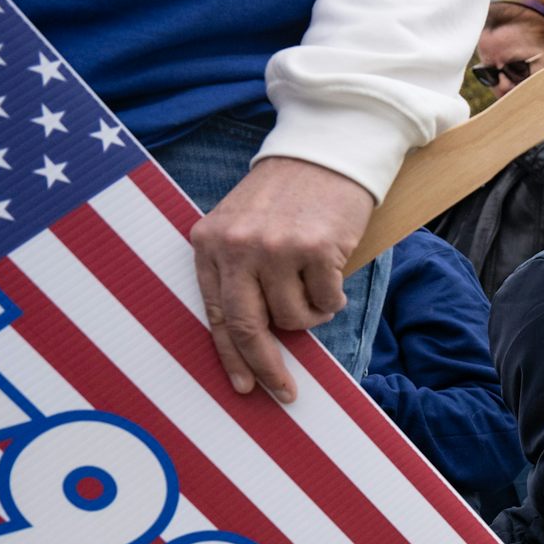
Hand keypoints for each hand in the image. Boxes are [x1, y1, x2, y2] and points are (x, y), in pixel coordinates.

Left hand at [190, 157, 374, 402]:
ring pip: (294, 318)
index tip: (245, 388)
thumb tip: (255, 343)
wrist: (325, 152)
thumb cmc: (286, 198)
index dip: (231, 358)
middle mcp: (236, 245)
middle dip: (267, 367)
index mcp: (209, 242)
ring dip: (311, 314)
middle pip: (248, 327)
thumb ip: (239, 274)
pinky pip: (326, 302)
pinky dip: (333, 298)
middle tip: (285, 391)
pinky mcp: (315, 248)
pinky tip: (331, 272)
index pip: (216, 314)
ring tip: (316, 287)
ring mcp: (275, 247)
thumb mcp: (243, 228)